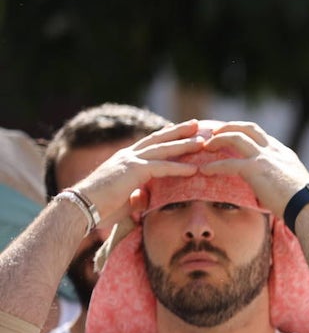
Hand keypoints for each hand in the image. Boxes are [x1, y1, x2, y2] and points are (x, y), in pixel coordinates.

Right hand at [70, 120, 204, 226]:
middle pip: (158, 139)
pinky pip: (161, 168)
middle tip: (198, 124)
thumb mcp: (125, 199)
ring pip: (163, 149)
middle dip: (180, 131)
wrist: (80, 207)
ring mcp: (130, 161)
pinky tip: (194, 169)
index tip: (183, 131)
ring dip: (184, 144)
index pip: (150, 144)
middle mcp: (128, 155)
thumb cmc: (100, 207)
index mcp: (125, 160)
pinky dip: (179, 168)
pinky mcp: (133, 171)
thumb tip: (145, 199)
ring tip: (203, 141)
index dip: (167, 137)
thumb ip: (137, 196)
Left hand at [196, 122, 308, 219]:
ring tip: (206, 146)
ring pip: (235, 137)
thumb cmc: (304, 203)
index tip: (233, 136)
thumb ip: (282, 181)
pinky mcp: (255, 169)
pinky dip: (215, 166)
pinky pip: (229, 163)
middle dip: (229, 127)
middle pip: (248, 128)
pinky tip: (205, 170)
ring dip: (218, 139)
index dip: (245, 133)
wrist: (308, 206)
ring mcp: (264, 157)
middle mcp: (274, 150)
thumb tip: (274, 192)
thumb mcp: (294, 185)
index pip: (261, 135)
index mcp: (284, 153)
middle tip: (215, 133)